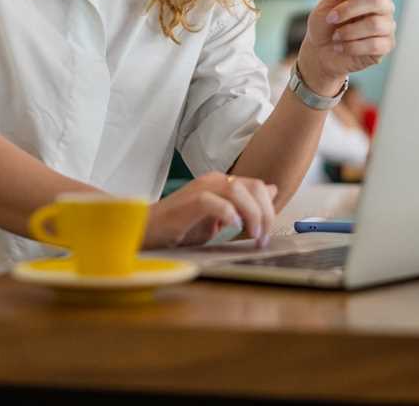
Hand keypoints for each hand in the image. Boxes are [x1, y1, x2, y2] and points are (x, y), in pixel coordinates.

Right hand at [142, 172, 277, 248]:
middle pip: (254, 187)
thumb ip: (244, 204)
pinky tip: (231, 228)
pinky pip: (213, 202)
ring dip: (251, 215)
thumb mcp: (220, 216)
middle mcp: (214, 181)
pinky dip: (228, 214)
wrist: (147, 230)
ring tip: (251, 236)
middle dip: (265, 214)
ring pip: (238, 191)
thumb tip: (271, 190)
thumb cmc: (180, 227)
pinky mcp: (189, 202)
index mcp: (222, 183)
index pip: (258, 187)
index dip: (269, 210)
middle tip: (262, 239)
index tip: (266, 234)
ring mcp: (201, 189)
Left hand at [298, 0, 398, 92]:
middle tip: (332, 18)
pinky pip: (375, 44)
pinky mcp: (385, 46)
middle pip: (377, 0)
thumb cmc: (325, 25)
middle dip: (350, 9)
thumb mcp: (326, 5)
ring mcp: (386, 27)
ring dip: (349, 31)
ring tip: (336, 36)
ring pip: (375, 24)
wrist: (319, 52)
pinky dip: (352, 46)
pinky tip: (341, 47)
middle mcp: (383, 8)